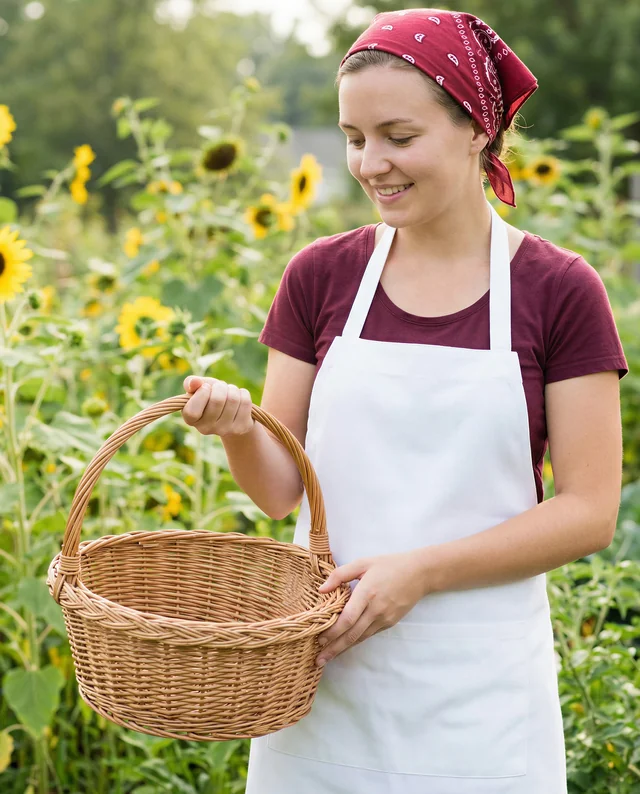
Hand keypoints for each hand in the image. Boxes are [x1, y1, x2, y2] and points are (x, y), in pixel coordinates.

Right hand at [182, 375, 254, 437]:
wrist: (230, 411)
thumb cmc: (209, 396)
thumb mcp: (198, 388)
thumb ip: (191, 383)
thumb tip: (194, 382)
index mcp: (190, 420)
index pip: (192, 411)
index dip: (201, 394)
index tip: (205, 387)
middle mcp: (206, 429)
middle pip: (217, 400)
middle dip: (220, 386)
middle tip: (220, 388)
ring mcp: (224, 430)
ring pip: (233, 399)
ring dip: (232, 389)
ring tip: (229, 392)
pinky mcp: (241, 428)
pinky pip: (245, 402)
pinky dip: (243, 393)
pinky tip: (239, 398)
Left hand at [315, 551, 428, 666]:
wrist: (419, 573)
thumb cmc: (389, 565)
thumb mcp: (363, 563)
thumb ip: (340, 575)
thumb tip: (321, 589)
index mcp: (367, 593)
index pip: (347, 618)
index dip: (332, 631)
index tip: (319, 639)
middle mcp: (376, 609)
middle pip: (352, 634)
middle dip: (334, 648)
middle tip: (319, 660)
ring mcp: (384, 618)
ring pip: (360, 638)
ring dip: (343, 649)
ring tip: (328, 657)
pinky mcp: (390, 623)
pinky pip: (369, 634)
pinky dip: (356, 641)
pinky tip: (346, 645)